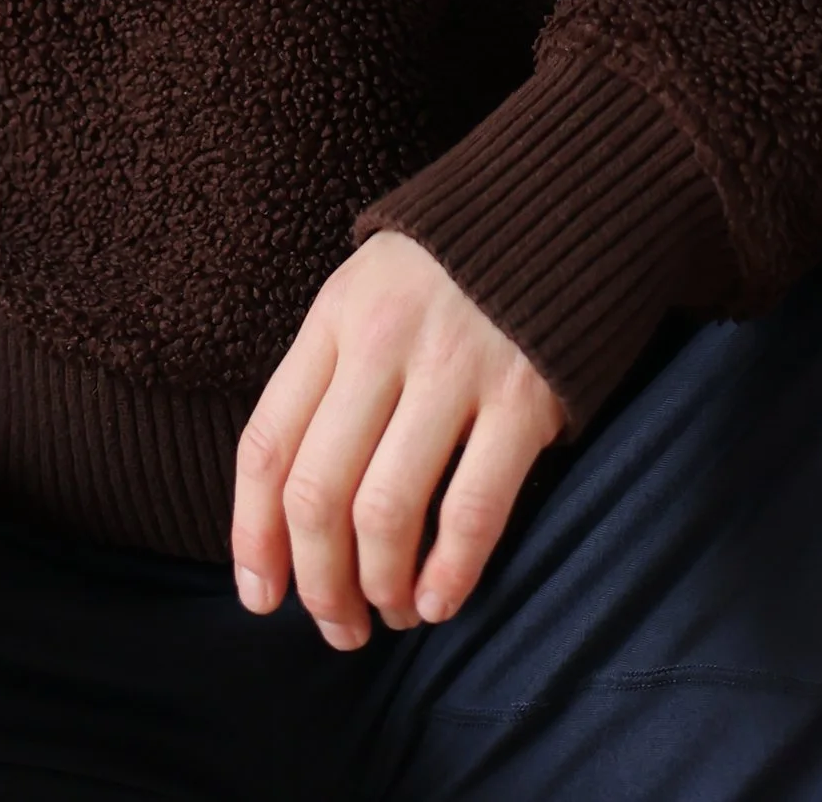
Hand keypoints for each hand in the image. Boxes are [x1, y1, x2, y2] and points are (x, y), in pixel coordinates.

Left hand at [231, 231, 566, 649]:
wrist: (567, 197)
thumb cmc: (454, 267)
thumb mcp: (370, 293)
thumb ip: (332, 379)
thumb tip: (290, 511)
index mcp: (336, 316)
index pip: (268, 444)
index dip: (254, 537)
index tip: (262, 596)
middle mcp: (384, 340)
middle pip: (318, 492)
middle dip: (319, 582)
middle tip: (337, 625)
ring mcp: (455, 367)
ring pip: (385, 511)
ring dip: (379, 587)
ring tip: (391, 612)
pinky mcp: (525, 396)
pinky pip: (471, 509)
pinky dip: (448, 573)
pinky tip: (439, 600)